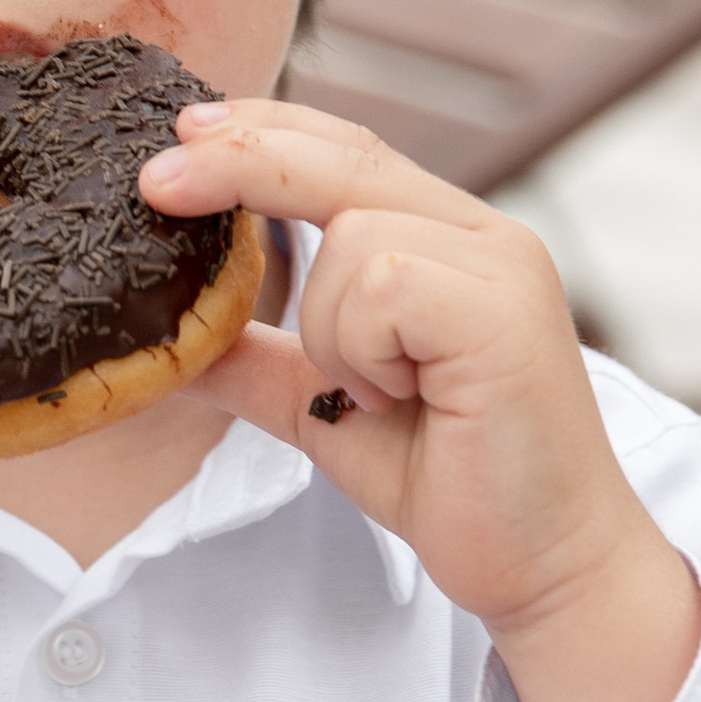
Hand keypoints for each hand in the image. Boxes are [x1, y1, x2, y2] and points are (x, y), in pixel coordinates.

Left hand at [142, 101, 699, 701]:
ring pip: (351, 237)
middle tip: (156, 184)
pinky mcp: (504, 312)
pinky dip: (363, 348)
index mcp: (450, 243)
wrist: (544, 568)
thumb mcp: (325, 409)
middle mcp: (485, 238)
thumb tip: (166, 347)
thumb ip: (258, 364)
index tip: (177, 138)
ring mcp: (502, 268)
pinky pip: (383, 284)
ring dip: (331, 331)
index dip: (261, 133)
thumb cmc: (454, 486)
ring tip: (380, 395)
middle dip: (240, 161)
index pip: (346, 152)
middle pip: (343, 157)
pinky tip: (400, 398)